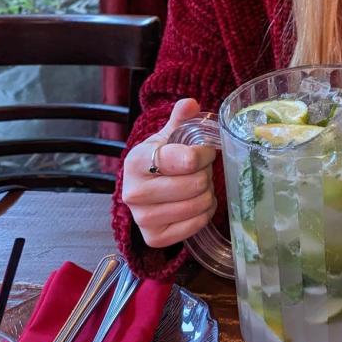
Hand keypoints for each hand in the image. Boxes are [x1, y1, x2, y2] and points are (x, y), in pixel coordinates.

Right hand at [121, 98, 217, 248]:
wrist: (144, 189)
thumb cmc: (161, 159)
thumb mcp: (168, 136)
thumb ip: (180, 118)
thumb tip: (190, 103)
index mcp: (136, 161)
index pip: (187, 159)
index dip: (205, 154)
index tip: (205, 151)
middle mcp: (134, 193)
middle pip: (196, 184)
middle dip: (205, 174)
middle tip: (200, 171)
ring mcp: (142, 218)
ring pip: (199, 205)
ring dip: (207, 193)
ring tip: (197, 185)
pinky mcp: (154, 238)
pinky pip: (196, 225)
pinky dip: (204, 213)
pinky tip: (196, 203)